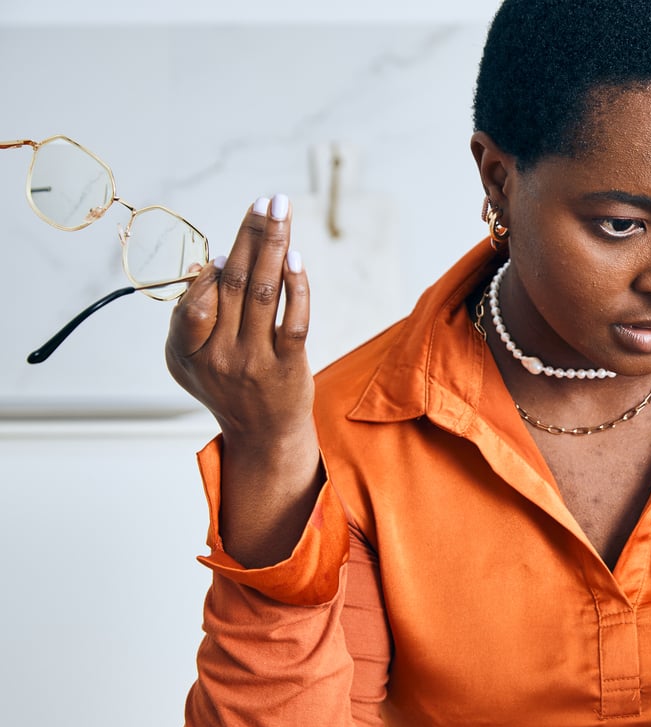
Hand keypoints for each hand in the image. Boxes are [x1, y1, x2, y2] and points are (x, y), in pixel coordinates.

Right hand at [165, 194, 321, 566]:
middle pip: (233, 283)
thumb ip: (189, 317)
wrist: (262, 436)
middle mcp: (220, 355)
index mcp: (189, 351)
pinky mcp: (289, 365)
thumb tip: (208, 265)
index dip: (209, 272)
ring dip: (273, 246)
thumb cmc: (224, 386)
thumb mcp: (187, 361)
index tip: (224, 245)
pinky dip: (295, 286)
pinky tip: (296, 256)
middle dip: (250, 235)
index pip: (194, 302)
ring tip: (281, 210)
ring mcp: (256, 360)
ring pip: (263, 293)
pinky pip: (293, 319)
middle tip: (265, 200)